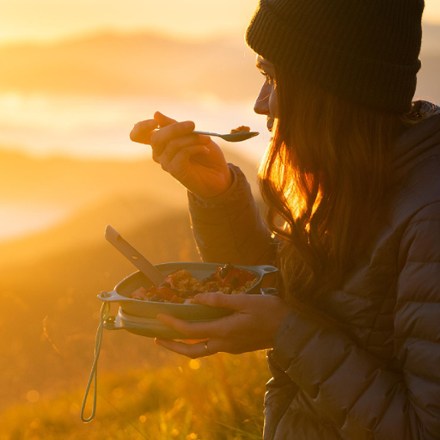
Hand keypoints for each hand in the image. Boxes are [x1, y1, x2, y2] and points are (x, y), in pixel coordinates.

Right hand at [130, 111, 232, 197]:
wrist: (220, 175)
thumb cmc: (205, 153)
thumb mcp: (192, 134)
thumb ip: (174, 125)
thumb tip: (156, 114)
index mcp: (160, 142)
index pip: (138, 135)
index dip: (141, 127)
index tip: (155, 122)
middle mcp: (159, 154)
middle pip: (156, 137)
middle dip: (175, 128)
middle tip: (193, 125)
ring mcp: (166, 164)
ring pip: (172, 144)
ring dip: (192, 138)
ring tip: (206, 140)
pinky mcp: (176, 171)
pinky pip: (181, 154)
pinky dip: (195, 148)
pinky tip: (205, 149)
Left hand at [155, 292, 290, 357]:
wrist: (291, 330)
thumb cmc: (270, 311)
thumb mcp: (245, 301)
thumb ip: (219, 300)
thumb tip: (196, 298)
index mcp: (225, 332)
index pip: (192, 331)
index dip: (173, 324)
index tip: (160, 316)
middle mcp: (225, 344)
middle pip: (192, 351)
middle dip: (172, 346)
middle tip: (157, 337)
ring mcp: (231, 348)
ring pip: (201, 351)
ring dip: (184, 345)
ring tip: (172, 335)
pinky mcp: (237, 347)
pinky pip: (212, 346)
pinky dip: (199, 340)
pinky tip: (198, 330)